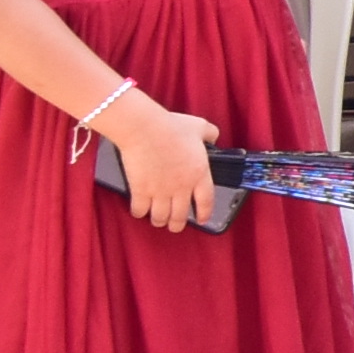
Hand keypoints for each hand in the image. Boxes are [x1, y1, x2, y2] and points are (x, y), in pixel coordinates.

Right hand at [99, 93, 219, 229]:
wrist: (145, 130)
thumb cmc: (172, 127)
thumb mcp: (200, 127)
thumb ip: (211, 134)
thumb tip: (214, 139)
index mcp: (199, 173)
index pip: (206, 201)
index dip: (205, 213)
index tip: (203, 220)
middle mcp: (181, 187)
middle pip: (181, 215)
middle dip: (178, 224)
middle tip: (176, 225)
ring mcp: (160, 191)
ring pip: (160, 216)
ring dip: (160, 221)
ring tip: (159, 221)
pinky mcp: (141, 191)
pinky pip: (140, 210)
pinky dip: (139, 213)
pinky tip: (140, 211)